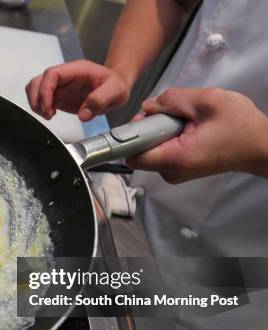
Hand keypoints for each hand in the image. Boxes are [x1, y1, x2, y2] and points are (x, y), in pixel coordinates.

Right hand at [25, 60, 130, 121]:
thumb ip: (100, 100)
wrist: (116, 88)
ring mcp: (60, 86)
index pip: (51, 74)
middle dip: (37, 99)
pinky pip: (40, 99)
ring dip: (36, 103)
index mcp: (76, 70)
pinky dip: (40, 108)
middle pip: (38, 81)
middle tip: (47, 114)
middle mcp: (64, 77)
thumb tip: (84, 114)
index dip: (45, 91)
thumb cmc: (116, 85)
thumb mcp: (116, 91)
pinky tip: (50, 115)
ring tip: (48, 115)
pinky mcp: (58, 96)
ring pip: (35, 89)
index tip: (49, 108)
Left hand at [126, 88, 267, 182]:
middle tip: (172, 114)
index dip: (131, 136)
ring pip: (151, 148)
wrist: (261, 145)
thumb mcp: (208, 101)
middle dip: (149, 127)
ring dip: (161, 130)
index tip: (141, 120)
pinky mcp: (178, 168)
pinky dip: (169, 136)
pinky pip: (161, 149)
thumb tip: (148, 105)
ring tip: (187, 122)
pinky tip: (188, 129)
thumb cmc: (241, 126)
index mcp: (177, 158)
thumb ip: (173, 100)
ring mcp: (174, 172)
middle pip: (140, 149)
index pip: (133, 155)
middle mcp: (171, 171)